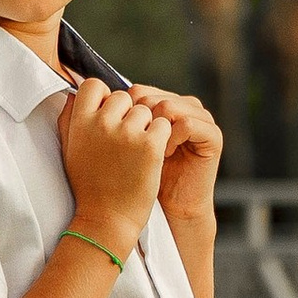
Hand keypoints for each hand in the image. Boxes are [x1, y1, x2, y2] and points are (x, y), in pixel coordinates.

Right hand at [55, 78, 170, 261]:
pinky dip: (162, 138)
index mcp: (80, 122)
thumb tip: (74, 93)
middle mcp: (102, 123)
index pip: (94, 85)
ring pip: (146, 111)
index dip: (104, 97)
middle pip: (124, 97)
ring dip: (146, 127)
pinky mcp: (151, 146)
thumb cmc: (89, 185)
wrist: (107, 219)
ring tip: (136, 153)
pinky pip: (163, 125)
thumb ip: (70, 119)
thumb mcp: (70, 149)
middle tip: (125, 142)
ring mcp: (127, 133)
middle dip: (128, 114)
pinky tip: (152, 157)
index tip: (109, 116)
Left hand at [123, 85, 221, 226]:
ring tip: (152, 153)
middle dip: (139, 123)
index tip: (122, 139)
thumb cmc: (143, 177)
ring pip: (167, 106)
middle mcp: (185, 105)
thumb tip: (84, 95)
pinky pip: (186, 123)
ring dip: (155, 132)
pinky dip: (172, 139)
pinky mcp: (212, 135)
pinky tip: (165, 155)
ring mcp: (202, 118)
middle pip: (151, 96)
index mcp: (165, 102)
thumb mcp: (125, 143)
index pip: (138, 90)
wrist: (171, 206)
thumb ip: (114, 118)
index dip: (125, 113)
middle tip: (138, 148)